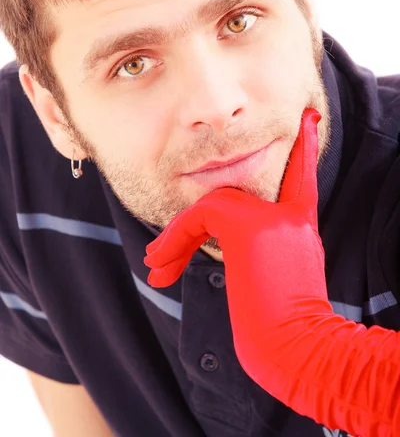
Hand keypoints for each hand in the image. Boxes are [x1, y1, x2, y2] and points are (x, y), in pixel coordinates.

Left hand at [144, 109, 398, 435]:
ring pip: (210, 207)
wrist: (300, 351)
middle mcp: (290, 216)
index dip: (305, 149)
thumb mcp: (276, 280)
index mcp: (300, 227)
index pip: (302, 178)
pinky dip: (174, 241)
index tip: (311, 117)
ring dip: (175, 239)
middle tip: (156, 262)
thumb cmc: (286, 329)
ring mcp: (272, 219)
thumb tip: (218, 240)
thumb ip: (259, 250)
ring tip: (154, 271)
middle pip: (230, 199)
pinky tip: (162, 270)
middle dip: (187, 228)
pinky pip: (199, 217)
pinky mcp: (250, 226)